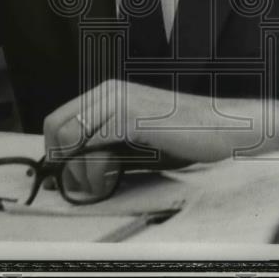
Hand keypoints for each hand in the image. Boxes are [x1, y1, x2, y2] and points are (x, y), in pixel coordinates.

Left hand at [43, 79, 278, 166]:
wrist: (224, 127)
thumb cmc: (184, 137)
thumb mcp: (136, 136)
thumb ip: (106, 141)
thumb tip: (73, 165)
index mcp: (107, 93)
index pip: (56, 121)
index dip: (56, 152)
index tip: (71, 176)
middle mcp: (108, 91)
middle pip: (55, 129)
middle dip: (63, 164)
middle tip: (86, 185)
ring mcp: (118, 101)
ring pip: (70, 140)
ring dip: (80, 172)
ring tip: (103, 186)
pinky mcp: (131, 117)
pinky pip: (94, 147)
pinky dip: (96, 170)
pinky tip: (113, 179)